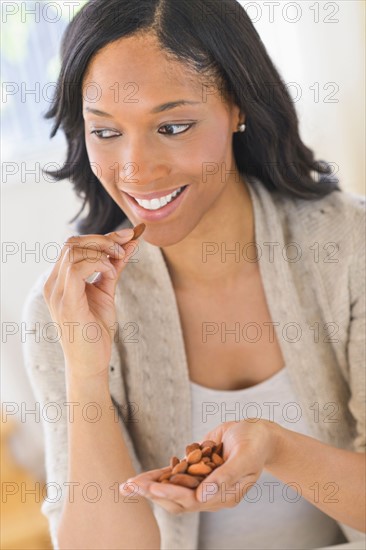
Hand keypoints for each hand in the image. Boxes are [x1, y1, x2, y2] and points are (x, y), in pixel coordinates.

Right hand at [43, 227, 139, 379]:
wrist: (90, 363)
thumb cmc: (95, 332)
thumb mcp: (106, 292)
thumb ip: (114, 268)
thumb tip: (130, 244)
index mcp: (60, 281)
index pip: (74, 246)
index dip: (102, 236)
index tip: (128, 235)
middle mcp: (53, 285)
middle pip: (72, 243)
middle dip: (103, 239)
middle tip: (125, 246)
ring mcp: (57, 293)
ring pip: (72, 250)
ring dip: (101, 250)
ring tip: (118, 262)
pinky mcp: (66, 303)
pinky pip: (76, 268)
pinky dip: (98, 263)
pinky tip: (111, 273)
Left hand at [120, 419, 280, 514]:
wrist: (259, 434)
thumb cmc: (255, 443)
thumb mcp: (245, 457)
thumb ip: (226, 476)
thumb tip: (204, 495)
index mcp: (224, 495)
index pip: (192, 500)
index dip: (171, 494)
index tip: (151, 488)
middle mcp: (211, 493)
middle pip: (177, 499)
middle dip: (152, 493)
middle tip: (130, 486)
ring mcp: (204, 482)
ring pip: (172, 489)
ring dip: (150, 487)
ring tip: (127, 485)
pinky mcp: (198, 469)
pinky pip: (175, 476)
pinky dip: (158, 476)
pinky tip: (142, 477)